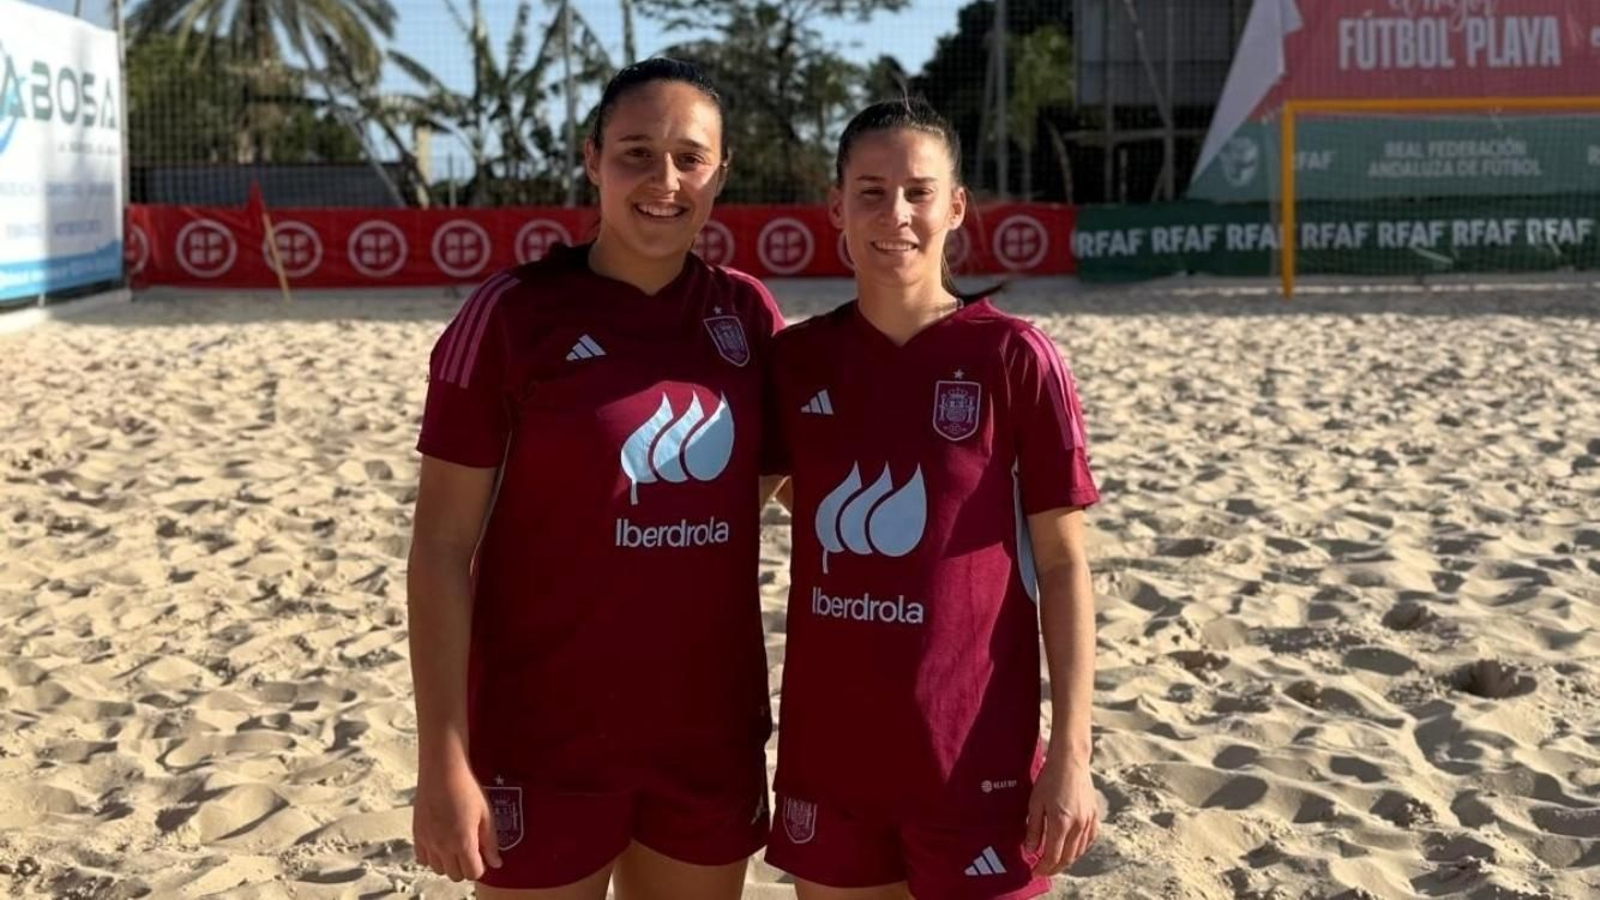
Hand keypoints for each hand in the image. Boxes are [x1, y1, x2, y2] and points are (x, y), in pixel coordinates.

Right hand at [413, 754, 502, 881]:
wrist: (442, 770)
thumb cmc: (467, 788)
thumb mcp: (486, 815)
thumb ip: (490, 842)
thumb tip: (496, 862)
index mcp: (462, 841)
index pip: (472, 872)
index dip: (480, 866)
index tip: (483, 856)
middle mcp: (443, 845)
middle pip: (455, 875)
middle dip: (466, 867)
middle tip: (472, 851)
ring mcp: (427, 841)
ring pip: (438, 869)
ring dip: (449, 863)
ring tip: (456, 846)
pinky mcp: (417, 834)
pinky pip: (422, 858)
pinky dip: (432, 856)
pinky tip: (441, 843)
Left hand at [1026, 754, 1097, 876]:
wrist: (1070, 761)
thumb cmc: (1049, 779)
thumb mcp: (1035, 803)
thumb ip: (1033, 829)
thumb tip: (1030, 850)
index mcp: (1061, 822)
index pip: (1053, 855)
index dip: (1043, 867)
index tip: (1034, 871)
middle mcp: (1078, 825)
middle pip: (1068, 857)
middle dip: (1055, 868)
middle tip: (1043, 870)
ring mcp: (1089, 821)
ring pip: (1079, 851)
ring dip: (1067, 860)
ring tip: (1055, 862)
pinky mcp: (1095, 815)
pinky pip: (1089, 840)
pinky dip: (1080, 849)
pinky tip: (1072, 848)